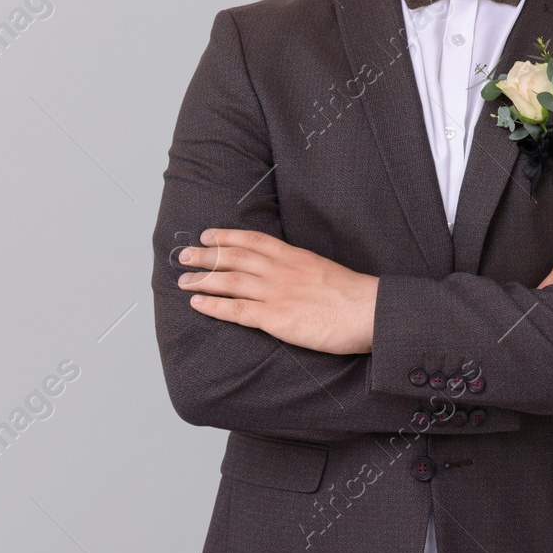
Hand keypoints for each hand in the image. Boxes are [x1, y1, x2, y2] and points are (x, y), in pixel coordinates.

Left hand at [176, 228, 378, 354]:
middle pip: (235, 257)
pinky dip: (213, 305)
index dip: (228, 236)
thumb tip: (293, 276)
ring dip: (203, 279)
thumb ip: (304, 270)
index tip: (209, 235)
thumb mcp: (326, 271)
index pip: (254, 240)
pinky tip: (197, 303)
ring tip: (183, 280)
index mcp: (296, 256)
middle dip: (206, 255)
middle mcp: (281, 270)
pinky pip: (235, 309)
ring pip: (229, 281)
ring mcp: (276, 292)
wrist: (368, 311)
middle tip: (184, 255)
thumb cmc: (355, 296)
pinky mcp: (274, 317)